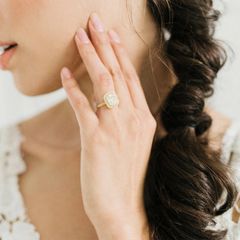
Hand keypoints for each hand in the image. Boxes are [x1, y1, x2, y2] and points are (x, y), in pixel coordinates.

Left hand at [60, 12, 155, 238]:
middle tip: (96, 22)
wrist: (124, 207)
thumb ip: (129, 120)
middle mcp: (133, 119)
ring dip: (91, 57)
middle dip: (106, 45)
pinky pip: (83, 107)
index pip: (131, 79)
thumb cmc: (129, 176)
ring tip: (81, 36)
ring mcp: (115, 128)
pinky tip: (64, 74)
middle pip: (118, 73)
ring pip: (103, 83)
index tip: (112, 36)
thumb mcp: (136, 143)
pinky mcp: (96, 140)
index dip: (121, 55)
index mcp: (144, 119)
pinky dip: (72, 89)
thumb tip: (115, 102)